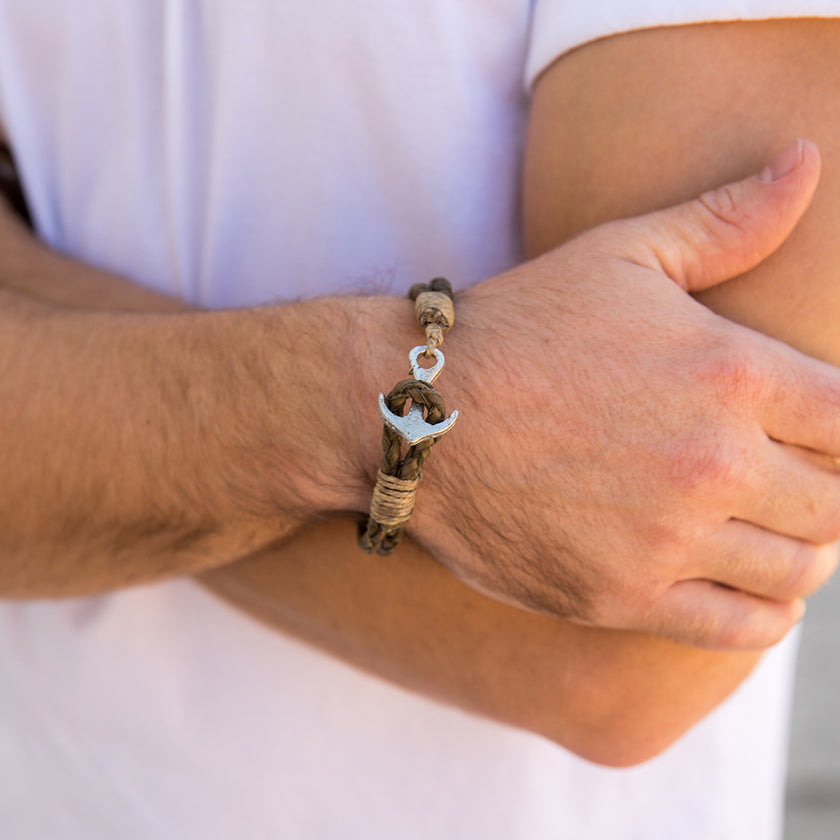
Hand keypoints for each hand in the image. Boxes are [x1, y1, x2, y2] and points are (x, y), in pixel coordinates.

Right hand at [411, 139, 839, 648]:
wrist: (418, 414)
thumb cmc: (518, 329)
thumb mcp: (620, 255)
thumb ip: (726, 219)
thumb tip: (805, 160)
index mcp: (728, 374)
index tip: (822, 431)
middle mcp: (711, 462)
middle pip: (839, 502)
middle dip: (830, 489)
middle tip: (799, 480)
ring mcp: (665, 539)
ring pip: (798, 568)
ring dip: (805, 550)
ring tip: (779, 530)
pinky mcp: (621, 596)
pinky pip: (739, 626)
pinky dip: (766, 613)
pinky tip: (755, 588)